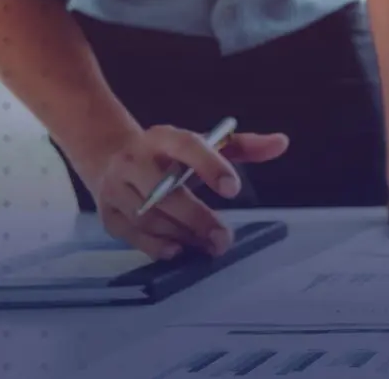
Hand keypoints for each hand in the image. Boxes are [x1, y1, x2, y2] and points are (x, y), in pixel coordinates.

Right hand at [83, 126, 288, 259]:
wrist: (109, 155)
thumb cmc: (168, 154)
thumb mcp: (203, 142)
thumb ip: (244, 145)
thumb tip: (282, 143)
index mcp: (164, 137)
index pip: (187, 146)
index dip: (210, 166)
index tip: (233, 190)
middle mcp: (135, 159)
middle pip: (165, 191)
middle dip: (198, 218)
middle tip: (224, 238)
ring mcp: (116, 186)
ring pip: (149, 216)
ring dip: (181, 234)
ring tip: (208, 245)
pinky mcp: (107, 211)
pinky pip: (131, 233)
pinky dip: (154, 245)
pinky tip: (178, 250)